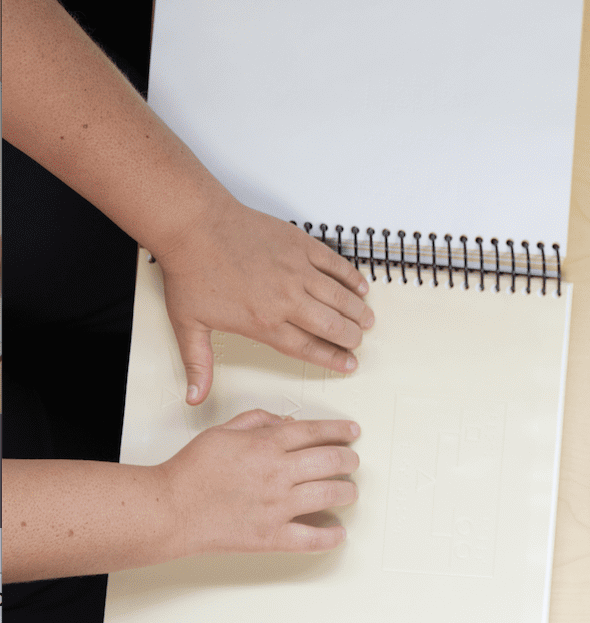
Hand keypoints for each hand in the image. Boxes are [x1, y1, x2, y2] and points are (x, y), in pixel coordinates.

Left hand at [156, 193, 373, 404]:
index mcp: (264, 322)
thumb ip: (198, 363)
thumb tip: (194, 396)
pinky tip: (361, 288)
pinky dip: (353, 278)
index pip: (309, 348)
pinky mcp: (301, 246)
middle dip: (352, 338)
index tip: (347, 364)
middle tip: (357, 341)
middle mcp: (286, 299)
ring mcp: (297, 271)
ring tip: (367, 320)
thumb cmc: (191, 269)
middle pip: (333, 326)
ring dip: (358, 312)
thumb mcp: (189, 323)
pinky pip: (337, 265)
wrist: (194, 225)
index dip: (333, 359)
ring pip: (341, 298)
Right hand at [156, 409, 359, 555]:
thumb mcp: (221, 432)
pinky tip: (339, 532)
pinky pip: (313, 539)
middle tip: (353, 462)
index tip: (353, 431)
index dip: (340, 430)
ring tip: (349, 492)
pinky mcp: (271, 536)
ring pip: (331, 495)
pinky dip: (331, 536)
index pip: (315, 431)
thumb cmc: (190, 472)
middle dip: (350, 459)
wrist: (169, 509)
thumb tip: (285, 421)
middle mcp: (277, 473)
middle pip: (332, 461)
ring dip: (348, 492)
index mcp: (265, 445)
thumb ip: (256, 421)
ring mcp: (277, 506)